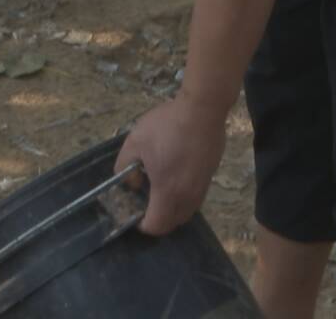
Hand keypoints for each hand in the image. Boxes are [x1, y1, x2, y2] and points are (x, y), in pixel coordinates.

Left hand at [114, 95, 229, 235]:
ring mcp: (202, 187)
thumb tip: (132, 183)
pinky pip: (195, 198)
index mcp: (168, 192)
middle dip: (158, 219)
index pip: (156, 226)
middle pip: (173, 223)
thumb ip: (124, 168)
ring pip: (186, 211)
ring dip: (172, 209)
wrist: (203, 109)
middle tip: (145, 202)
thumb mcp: (134, 143)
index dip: (142, 224)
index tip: (134, 211)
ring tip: (160, 188)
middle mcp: (188, 196)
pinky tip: (175, 175)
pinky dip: (183, 197)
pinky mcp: (210, 176)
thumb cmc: (166, 126)